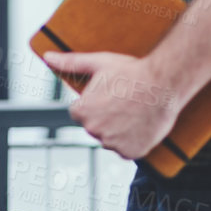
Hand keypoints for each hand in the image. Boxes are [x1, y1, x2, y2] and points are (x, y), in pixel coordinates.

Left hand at [42, 50, 185, 159]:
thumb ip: (70, 63)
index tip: (109, 96)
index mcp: (81, 112)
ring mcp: (113, 144)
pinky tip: (139, 125)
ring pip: (111, 139)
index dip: (95, 103)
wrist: (163, 84)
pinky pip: (127, 150)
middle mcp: (93, 131)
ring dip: (118, 130)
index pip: (80, 113)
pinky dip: (132, 142)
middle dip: (106, 117)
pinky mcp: (131, 153)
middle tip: (123, 102)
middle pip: (95, 127)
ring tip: (133, 112)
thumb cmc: (130, 72)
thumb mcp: (98, 63)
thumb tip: (48, 57)